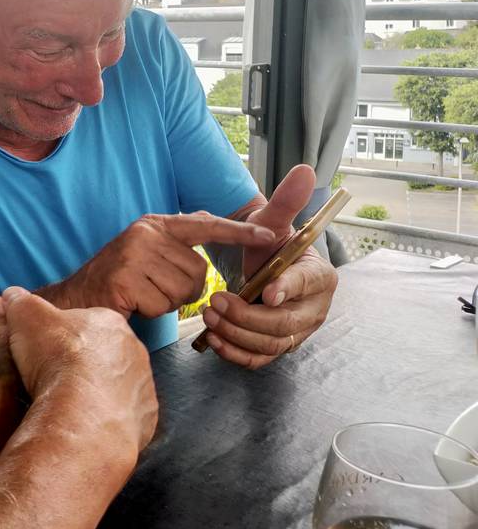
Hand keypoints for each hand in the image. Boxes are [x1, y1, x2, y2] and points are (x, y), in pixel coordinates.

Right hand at [2, 287, 157, 454]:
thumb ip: (20, 302)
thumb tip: (13, 295)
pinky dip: (108, 418)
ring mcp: (143, 385)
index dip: (62, 336)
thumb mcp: (25, 318)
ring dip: (98, 392)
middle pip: (105, 354)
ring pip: (118, 385)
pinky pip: (127, 415)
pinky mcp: (145, 417)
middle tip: (56, 378)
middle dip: (84, 363)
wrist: (82, 415)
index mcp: (110, 322)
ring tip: (69, 404)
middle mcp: (134, 350)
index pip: (86, 323)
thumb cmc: (56, 360)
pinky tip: (87, 423)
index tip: (46, 349)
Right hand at [63, 213, 274, 317]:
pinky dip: (150, 311)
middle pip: (198, 271)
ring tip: (141, 295)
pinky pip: (162, 304)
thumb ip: (178, 238)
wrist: (75, 297)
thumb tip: (208, 219)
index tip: (270, 236)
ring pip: (183, 291)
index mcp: (155, 224)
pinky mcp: (124, 279)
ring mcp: (132, 255)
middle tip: (154, 289)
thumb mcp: (148, 251)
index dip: (239, 232)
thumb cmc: (118, 279)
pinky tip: (131, 303)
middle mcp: (145, 233)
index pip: (205, 225)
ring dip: (166, 302)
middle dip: (183, 290)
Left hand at [200, 164, 337, 367]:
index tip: (267, 292)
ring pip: (271, 344)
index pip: (308, 284)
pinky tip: (214, 339)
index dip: (289, 289)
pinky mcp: (276, 346)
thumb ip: (285, 200)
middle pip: (286, 324)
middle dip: (248, 316)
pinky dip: (236, 353)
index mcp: (320, 276)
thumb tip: (305, 170)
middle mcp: (314, 309)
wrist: (258, 265)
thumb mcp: (272, 221)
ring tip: (209, 316)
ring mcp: (297, 332)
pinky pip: (260, 358)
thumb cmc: (268, 243)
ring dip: (237, 334)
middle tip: (216, 301)